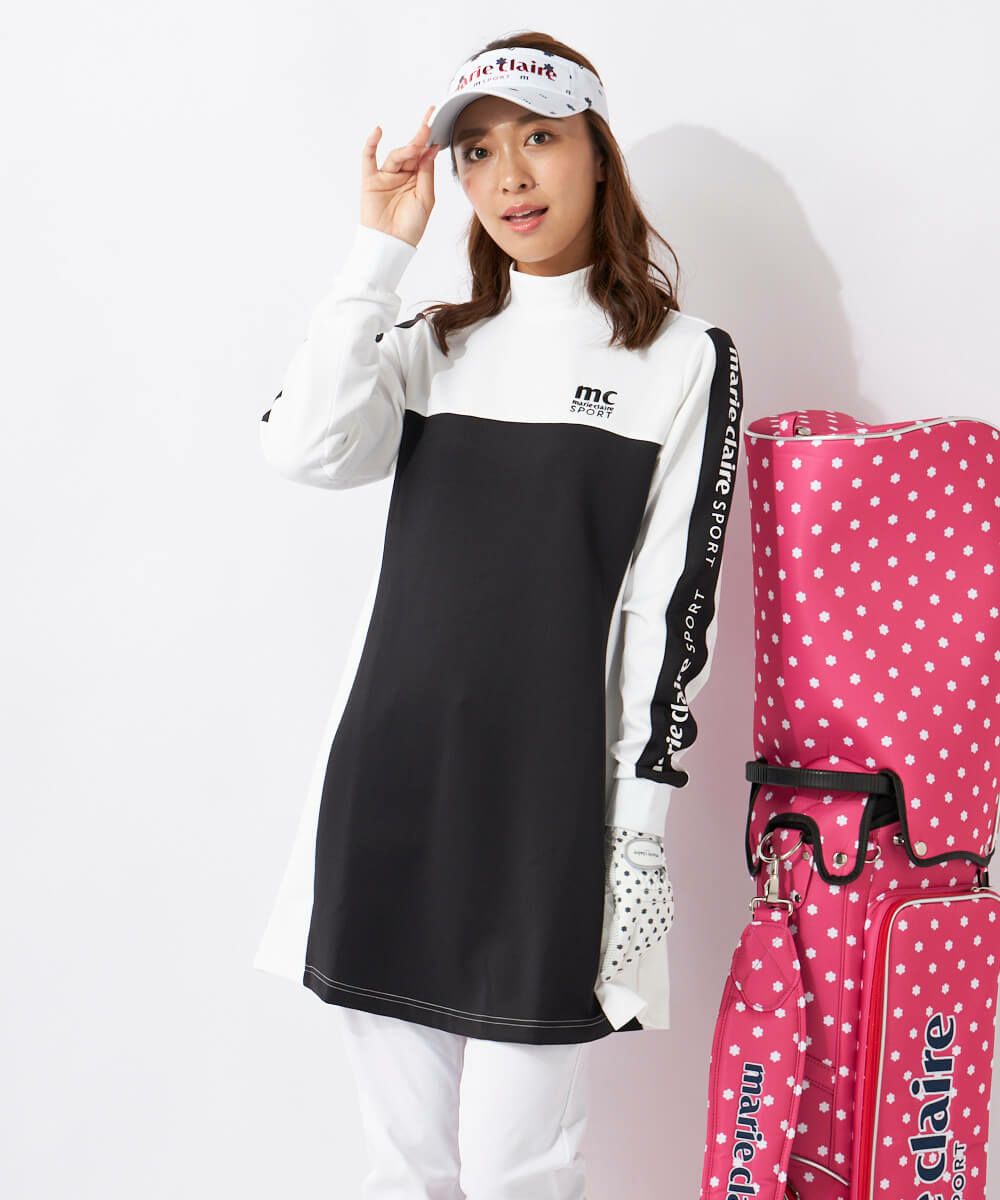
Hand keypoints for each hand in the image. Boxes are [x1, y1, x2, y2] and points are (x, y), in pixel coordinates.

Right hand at [361, 106, 441, 248]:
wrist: (392, 244)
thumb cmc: (411, 226)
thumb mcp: (426, 199)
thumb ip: (426, 173)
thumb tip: (429, 150)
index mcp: (416, 179)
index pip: (423, 156)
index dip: (428, 142)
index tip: (435, 126)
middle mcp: (401, 175)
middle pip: (410, 152)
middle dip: (419, 140)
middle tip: (427, 127)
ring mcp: (385, 177)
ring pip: (395, 156)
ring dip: (405, 149)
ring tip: (415, 146)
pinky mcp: (370, 180)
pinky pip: (369, 158)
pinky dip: (371, 144)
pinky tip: (378, 132)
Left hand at [598, 826, 673, 982]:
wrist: (639, 837)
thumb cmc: (614, 856)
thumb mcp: (604, 883)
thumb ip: (605, 910)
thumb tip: (602, 935)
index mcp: (631, 904)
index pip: (621, 943)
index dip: (612, 962)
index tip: (604, 975)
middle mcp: (649, 907)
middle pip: (636, 945)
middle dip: (622, 959)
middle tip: (609, 970)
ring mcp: (661, 905)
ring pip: (650, 938)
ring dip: (636, 950)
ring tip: (624, 958)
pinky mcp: (667, 901)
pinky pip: (660, 927)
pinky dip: (650, 937)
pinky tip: (642, 942)